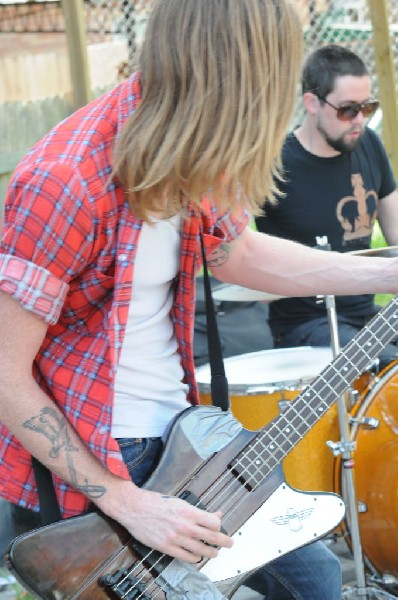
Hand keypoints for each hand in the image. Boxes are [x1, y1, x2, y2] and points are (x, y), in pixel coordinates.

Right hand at [107, 483, 232, 562]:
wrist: (135, 507)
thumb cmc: (157, 502)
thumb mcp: (180, 502)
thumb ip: (198, 511)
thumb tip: (215, 515)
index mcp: (189, 511)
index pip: (214, 523)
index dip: (219, 526)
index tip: (219, 527)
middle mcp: (185, 526)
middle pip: (212, 538)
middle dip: (224, 542)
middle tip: (230, 543)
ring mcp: (176, 538)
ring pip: (201, 551)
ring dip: (211, 553)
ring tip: (214, 552)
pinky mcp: (167, 548)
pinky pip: (187, 557)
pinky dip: (195, 558)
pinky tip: (196, 556)